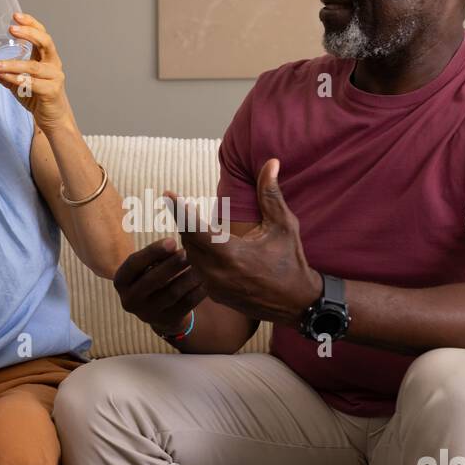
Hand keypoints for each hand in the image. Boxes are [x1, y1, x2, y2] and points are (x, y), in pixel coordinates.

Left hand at [0, 11, 72, 131]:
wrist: (52, 119)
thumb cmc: (36, 96)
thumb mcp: (14, 81)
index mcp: (46, 56)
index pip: (42, 33)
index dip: (30, 23)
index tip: (15, 15)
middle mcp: (53, 63)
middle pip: (45, 42)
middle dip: (29, 33)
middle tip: (11, 29)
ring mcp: (54, 77)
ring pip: (33, 67)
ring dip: (13, 64)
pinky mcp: (51, 92)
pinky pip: (33, 83)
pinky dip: (17, 79)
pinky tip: (5, 77)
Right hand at [112, 237, 208, 334]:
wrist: (160, 311)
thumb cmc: (153, 278)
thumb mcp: (147, 267)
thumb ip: (156, 255)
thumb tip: (172, 243)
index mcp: (121, 282)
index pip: (134, 264)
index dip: (153, 252)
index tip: (172, 241)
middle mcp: (130, 300)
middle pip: (153, 280)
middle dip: (172, 264)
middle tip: (189, 252)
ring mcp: (148, 314)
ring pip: (172, 293)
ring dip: (188, 276)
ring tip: (200, 264)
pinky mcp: (167, 321)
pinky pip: (186, 304)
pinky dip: (198, 290)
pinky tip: (207, 279)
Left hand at [169, 159, 320, 323]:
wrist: (296, 302)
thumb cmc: (291, 260)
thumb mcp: (283, 225)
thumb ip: (270, 194)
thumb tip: (271, 162)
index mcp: (231, 254)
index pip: (195, 228)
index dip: (180, 209)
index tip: (168, 194)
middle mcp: (217, 273)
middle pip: (188, 241)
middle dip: (186, 222)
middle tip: (182, 205)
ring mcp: (214, 288)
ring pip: (190, 257)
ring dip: (190, 239)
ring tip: (193, 224)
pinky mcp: (214, 296)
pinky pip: (196, 271)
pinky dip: (198, 256)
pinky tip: (205, 247)